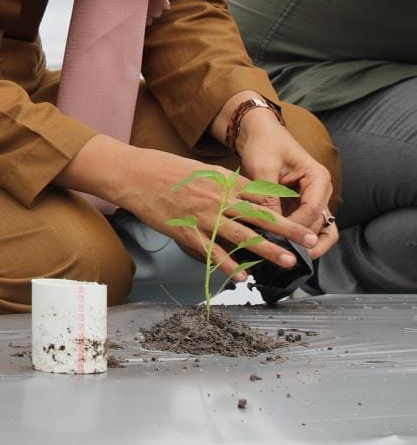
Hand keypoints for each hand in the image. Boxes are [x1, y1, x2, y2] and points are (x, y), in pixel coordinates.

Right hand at [59, 136, 320, 280]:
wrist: (133, 174)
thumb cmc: (163, 168)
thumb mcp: (198, 168)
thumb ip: (222, 182)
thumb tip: (244, 190)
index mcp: (221, 180)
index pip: (260, 194)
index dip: (284, 205)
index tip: (306, 214)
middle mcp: (217, 198)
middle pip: (259, 215)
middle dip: (288, 229)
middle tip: (311, 240)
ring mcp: (202, 216)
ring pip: (241, 235)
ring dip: (268, 249)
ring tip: (289, 261)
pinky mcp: (186, 231)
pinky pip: (212, 252)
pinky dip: (230, 265)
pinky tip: (245, 276)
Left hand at [233, 111, 338, 258]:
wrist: (259, 133)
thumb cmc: (263, 145)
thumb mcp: (263, 168)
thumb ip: (268, 196)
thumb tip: (269, 225)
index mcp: (318, 178)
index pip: (312, 211)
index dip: (295, 227)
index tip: (278, 239)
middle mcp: (321, 191)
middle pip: (319, 225)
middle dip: (302, 240)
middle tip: (283, 255)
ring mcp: (314, 199)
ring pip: (318, 229)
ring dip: (304, 242)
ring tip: (286, 256)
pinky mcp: (302, 204)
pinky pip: (305, 225)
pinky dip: (295, 235)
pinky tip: (280, 244)